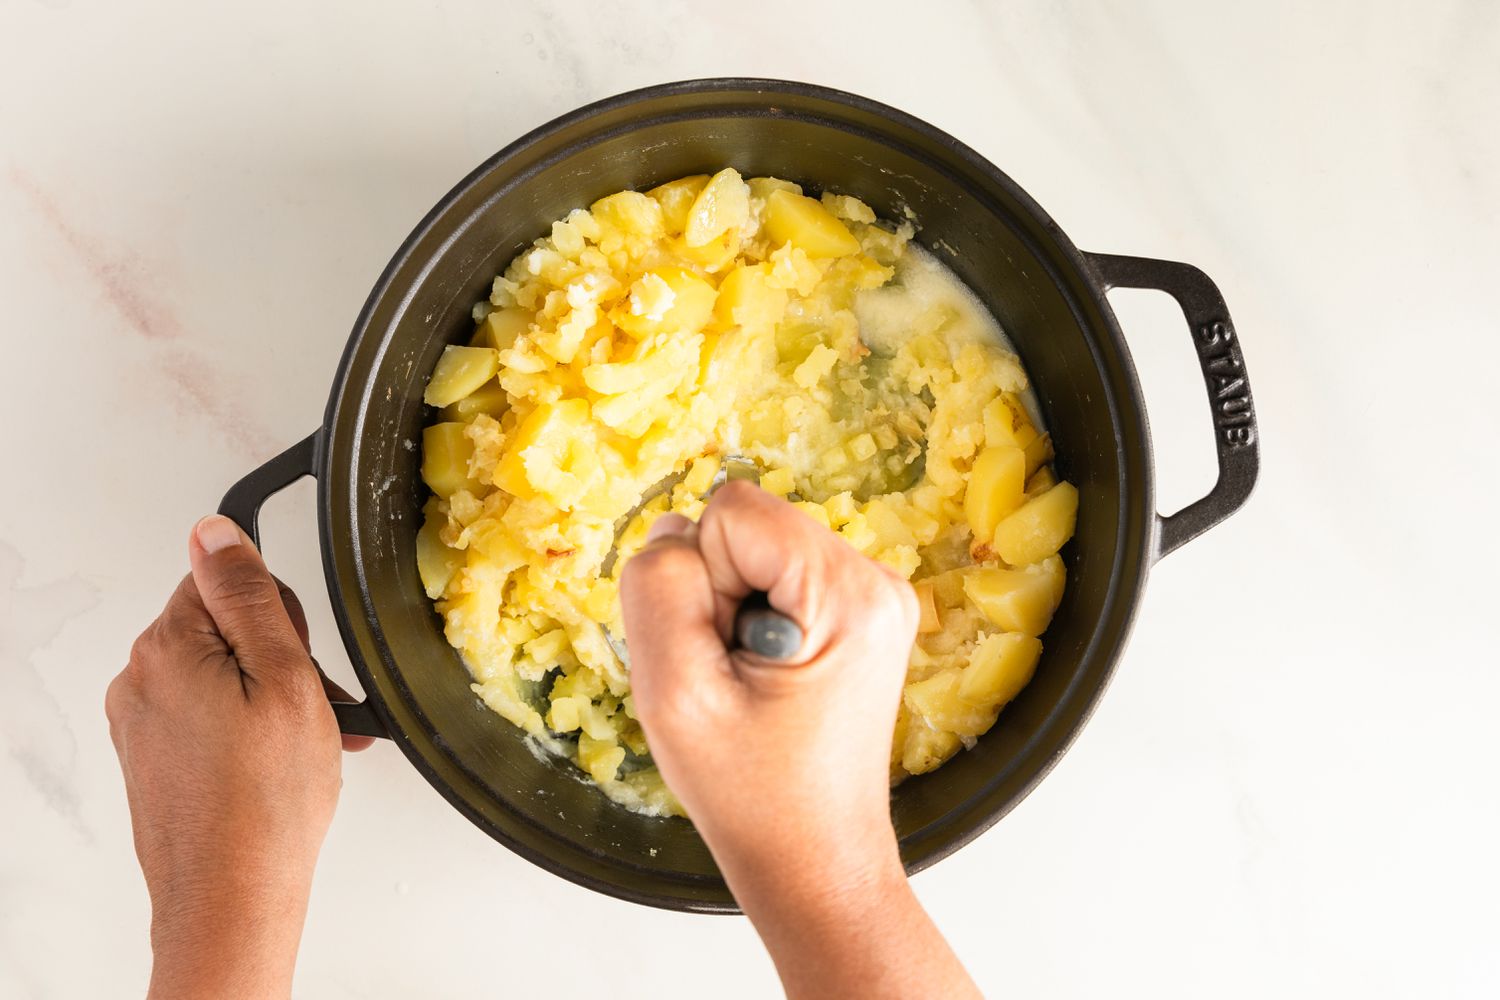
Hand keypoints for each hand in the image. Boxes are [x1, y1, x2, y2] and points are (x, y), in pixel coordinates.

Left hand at [106, 514, 371, 998]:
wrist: (231, 898)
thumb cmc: (264, 804)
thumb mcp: (285, 678)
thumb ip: (251, 597)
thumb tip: (216, 531)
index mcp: (167, 646)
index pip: (227, 580)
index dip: (280, 617)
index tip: (298, 659)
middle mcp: (140, 679)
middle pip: (225, 627)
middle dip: (280, 660)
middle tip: (311, 711)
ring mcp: (141, 722)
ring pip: (223, 675)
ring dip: (271, 699)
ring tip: (304, 748)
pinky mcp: (151, 757)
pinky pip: (210, 716)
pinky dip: (250, 730)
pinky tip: (279, 765)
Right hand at [621, 482, 978, 998]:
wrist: (814, 857)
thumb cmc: (751, 794)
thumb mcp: (673, 693)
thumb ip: (656, 591)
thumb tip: (671, 533)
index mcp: (849, 593)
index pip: (731, 511)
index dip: (701, 580)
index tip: (722, 655)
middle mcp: (877, 579)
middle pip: (748, 525)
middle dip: (717, 592)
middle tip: (733, 677)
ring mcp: (875, 594)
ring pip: (756, 548)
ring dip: (731, 608)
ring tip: (750, 684)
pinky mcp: (860, 612)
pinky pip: (776, 576)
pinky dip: (753, 619)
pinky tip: (766, 681)